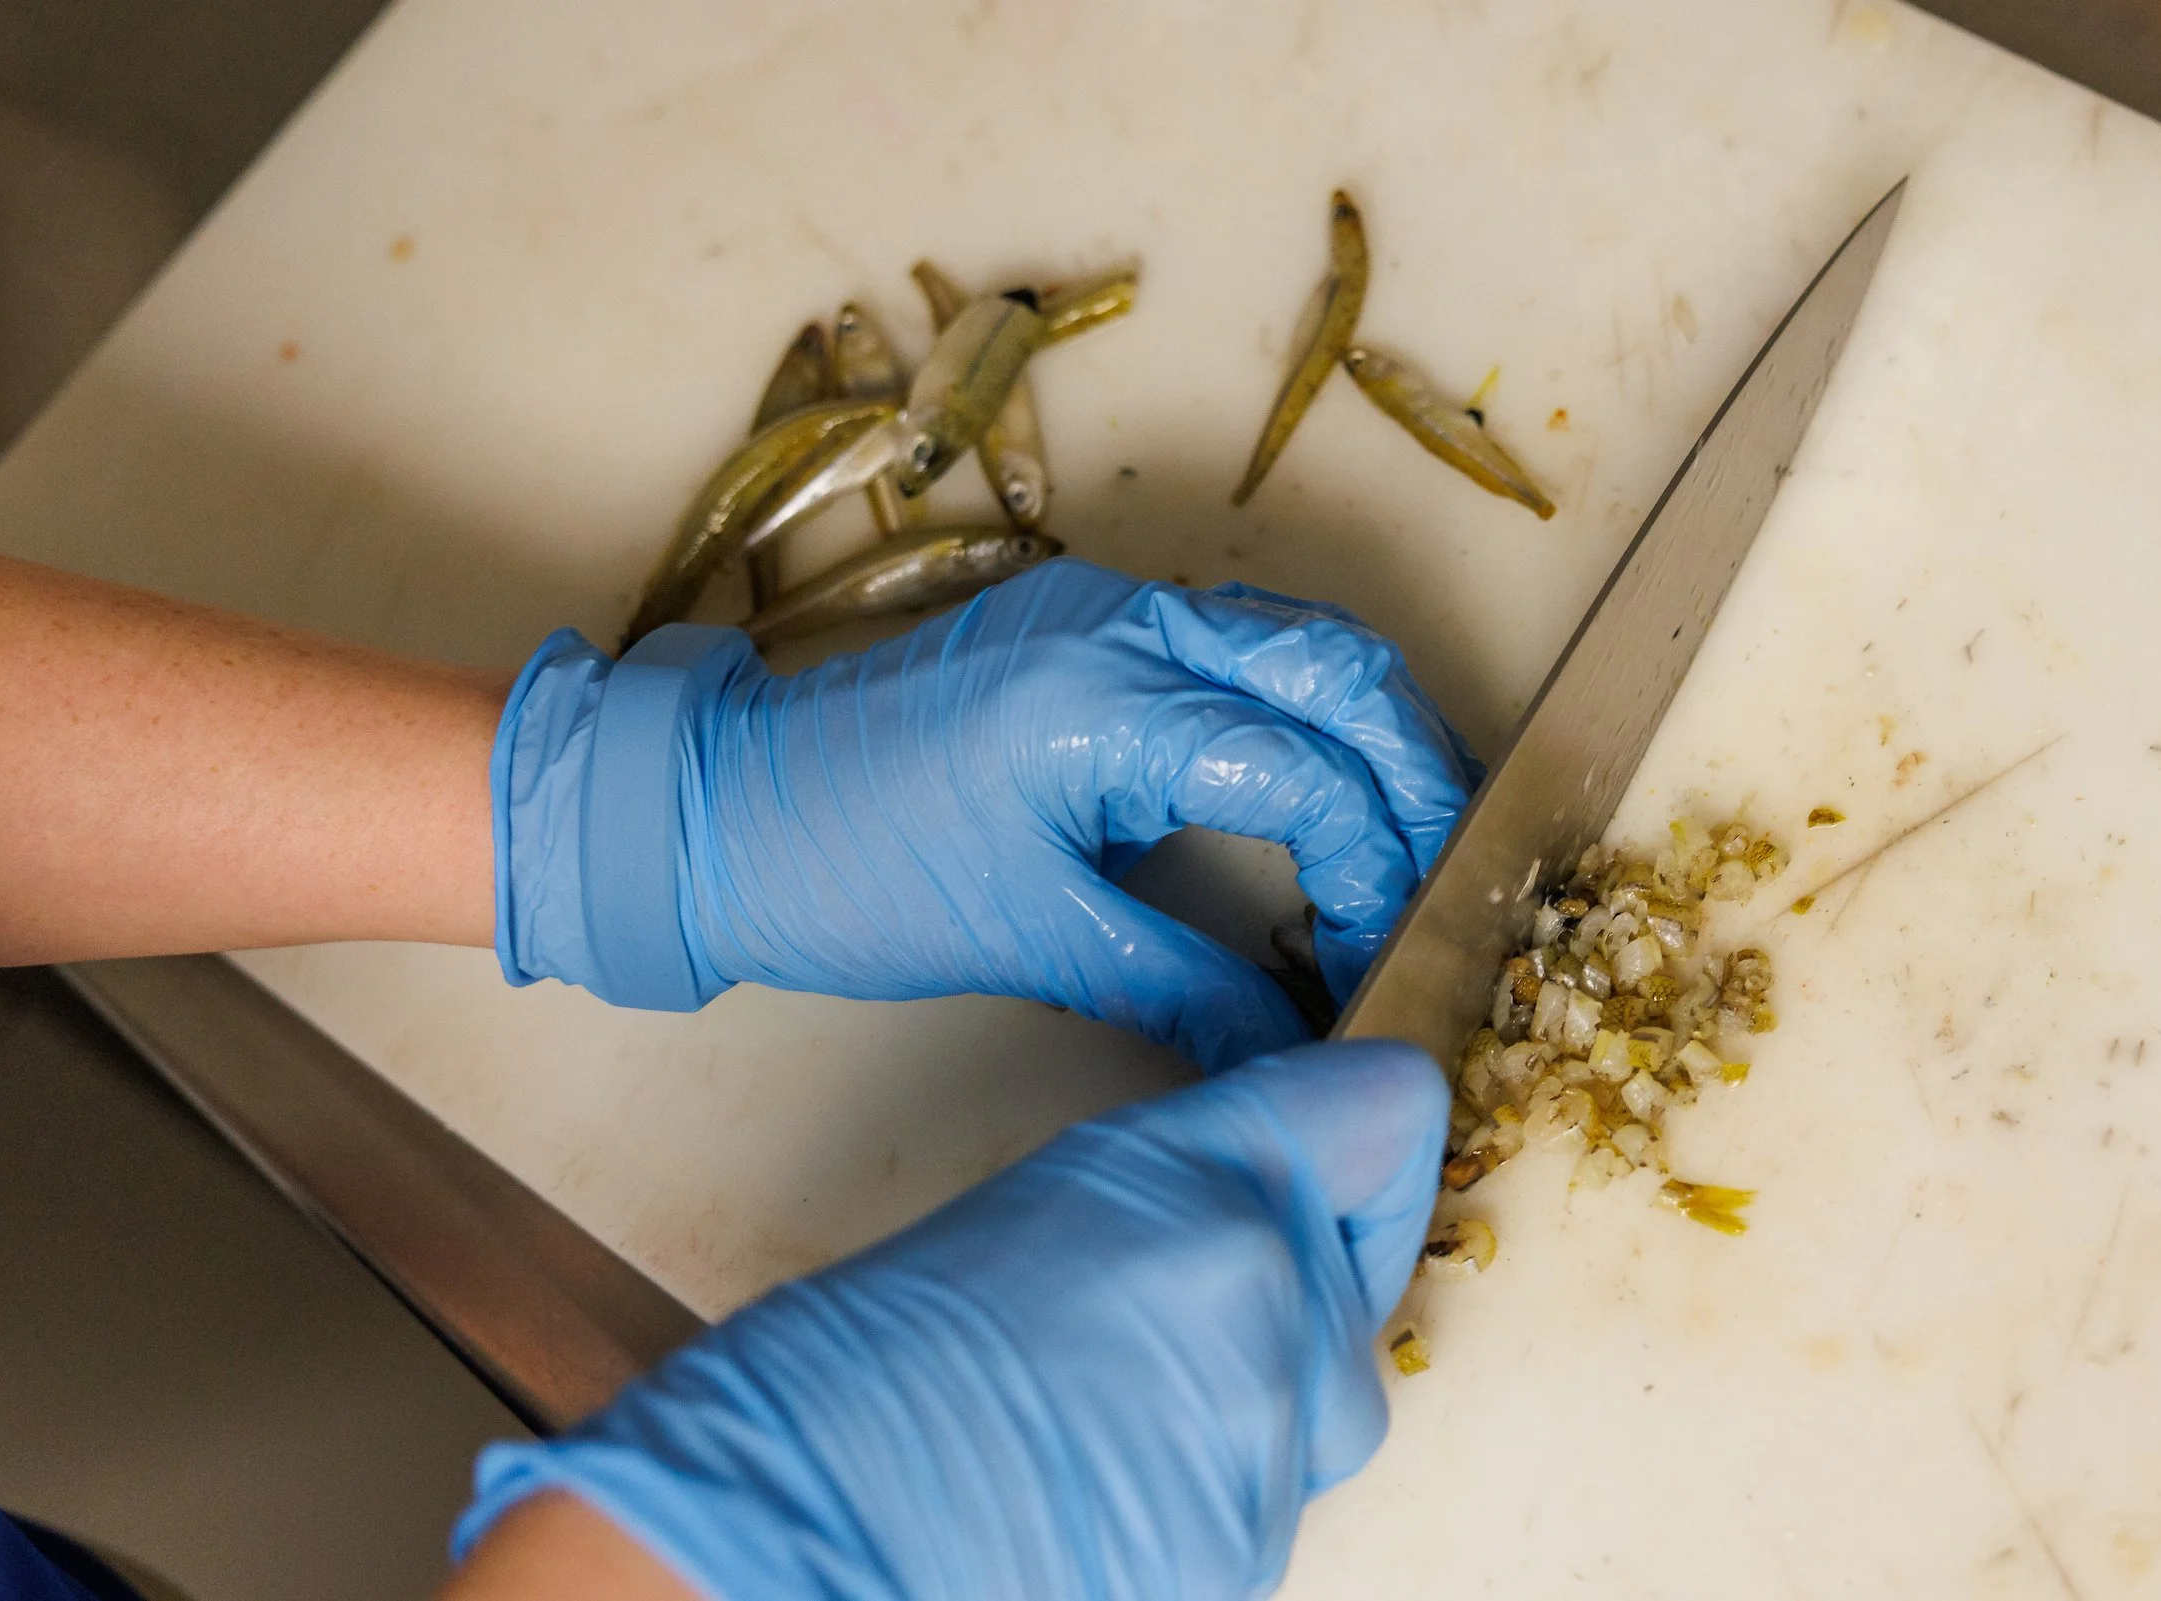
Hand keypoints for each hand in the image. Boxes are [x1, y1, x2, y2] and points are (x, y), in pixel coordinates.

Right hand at [450, 1040, 1447, 1600]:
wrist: (797, 1534)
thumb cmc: (860, 1369)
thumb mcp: (1048, 1202)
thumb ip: (1186, 1191)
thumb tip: (1263, 1209)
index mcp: (1207, 1175)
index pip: (1390, 1109)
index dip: (1361, 1148)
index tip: (1329, 1182)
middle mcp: (1268, 1297)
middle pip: (1354, 1290)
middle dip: (1286, 1309)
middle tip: (1150, 1329)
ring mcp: (1268, 1441)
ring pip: (1316, 1414)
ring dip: (1237, 1414)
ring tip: (1097, 1423)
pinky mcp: (1248, 1555)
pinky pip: (1266, 1505)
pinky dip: (1201, 1499)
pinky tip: (1096, 1492)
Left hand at [492, 559, 1475, 1069]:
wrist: (708, 806)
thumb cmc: (844, 872)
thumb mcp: (1030, 938)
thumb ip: (1185, 983)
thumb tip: (1297, 1042)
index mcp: (1101, 699)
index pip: (1306, 771)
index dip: (1376, 867)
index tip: (1390, 952)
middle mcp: (1119, 621)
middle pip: (1337, 667)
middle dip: (1416, 775)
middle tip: (1451, 878)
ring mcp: (1100, 605)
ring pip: (1298, 638)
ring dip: (1370, 730)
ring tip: (1409, 837)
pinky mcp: (1082, 622)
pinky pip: (1236, 645)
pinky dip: (1302, 710)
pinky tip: (1322, 787)